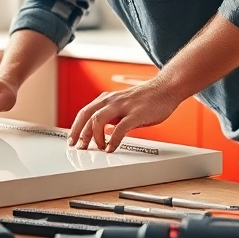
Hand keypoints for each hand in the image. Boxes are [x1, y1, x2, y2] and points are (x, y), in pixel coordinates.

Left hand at [68, 83, 184, 151]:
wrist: (166, 89)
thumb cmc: (146, 99)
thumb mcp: (122, 106)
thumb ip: (111, 117)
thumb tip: (99, 132)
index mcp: (107, 99)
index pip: (85, 112)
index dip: (76, 127)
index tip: (72, 140)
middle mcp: (112, 101)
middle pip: (87, 115)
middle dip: (79, 132)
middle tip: (78, 147)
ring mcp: (123, 106)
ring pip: (98, 120)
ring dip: (94, 137)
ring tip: (97, 148)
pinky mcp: (135, 114)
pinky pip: (119, 128)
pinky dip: (112, 140)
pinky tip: (111, 148)